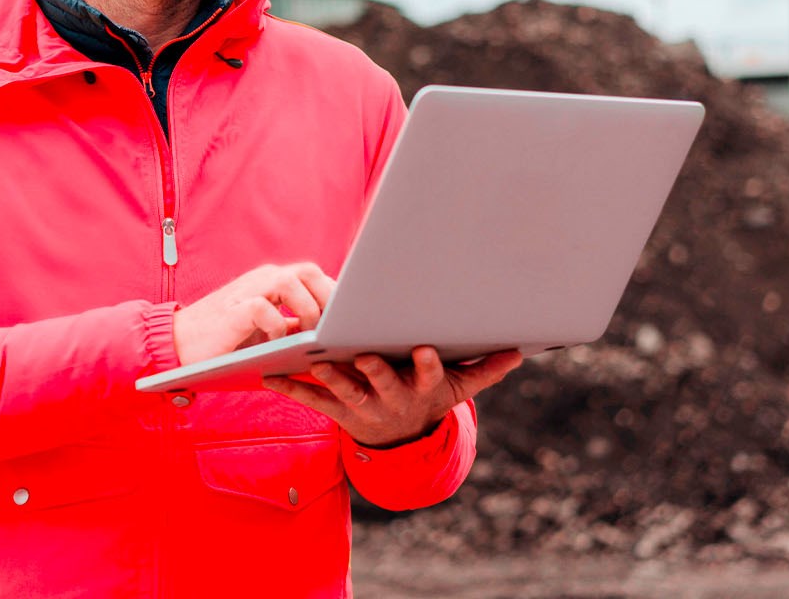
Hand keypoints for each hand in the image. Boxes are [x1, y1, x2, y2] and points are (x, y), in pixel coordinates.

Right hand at [173, 262, 335, 364]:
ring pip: (290, 282)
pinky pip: (263, 308)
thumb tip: (333, 338)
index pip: (315, 275)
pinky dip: (276, 327)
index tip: (348, 320)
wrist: (181, 345)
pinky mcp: (233, 310)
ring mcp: (247, 291)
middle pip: (309, 271)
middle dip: (328, 299)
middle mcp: (262, 279)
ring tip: (308, 335)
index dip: (335, 294)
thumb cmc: (229, 342)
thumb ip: (294, 327)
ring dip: (306, 310)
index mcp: (273, 281)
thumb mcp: (269, 333)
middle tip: (334, 329)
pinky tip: (275, 343)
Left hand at [264, 347, 522, 447]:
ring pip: (346, 393)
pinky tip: (269, 376)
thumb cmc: (429, 397)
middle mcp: (392, 399)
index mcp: (421, 388)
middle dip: (375, 370)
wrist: (400, 439)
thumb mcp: (458, 386)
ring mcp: (364, 407)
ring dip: (330, 378)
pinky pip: (312, 401)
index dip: (428, 364)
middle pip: (383, 384)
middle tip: (364, 354)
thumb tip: (520, 351)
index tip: (427, 349)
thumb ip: (486, 368)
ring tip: (313, 362)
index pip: (428, 375)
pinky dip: (290, 389)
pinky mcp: (338, 411)